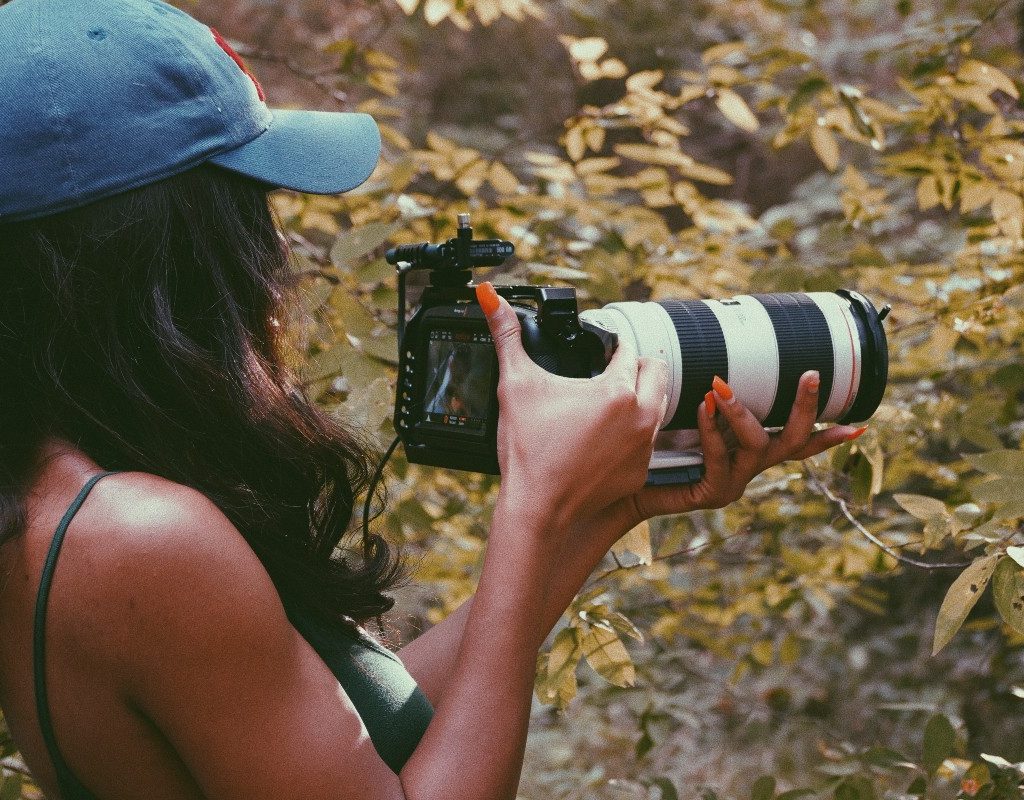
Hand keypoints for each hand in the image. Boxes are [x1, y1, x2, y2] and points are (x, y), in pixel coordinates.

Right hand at [477, 283, 668, 530]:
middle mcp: (641, 417)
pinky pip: (648, 443)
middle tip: (607, 372)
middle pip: (656, 371)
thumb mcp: (515, 383)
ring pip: (658, 406)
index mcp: (618, 390)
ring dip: (640, 398)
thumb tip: (488, 294)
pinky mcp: (640, 474)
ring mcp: (644, 448)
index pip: (628, 349)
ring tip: (607, 403)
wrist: (536, 508)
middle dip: (635, 367)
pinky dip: (632, 435)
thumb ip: (506, 334)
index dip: (610, 344)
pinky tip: (605, 439)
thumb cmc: (527, 449)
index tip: (598, 349)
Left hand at [622, 371, 866, 522]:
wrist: (621, 489)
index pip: (798, 442)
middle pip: (793, 443)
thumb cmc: (653, 448)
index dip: (830, 434)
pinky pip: (720, 459)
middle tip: (810, 374)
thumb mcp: (685, 416)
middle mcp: (749, 468)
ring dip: (742, 413)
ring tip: (721, 387)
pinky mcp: (711, 494)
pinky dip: (713, 431)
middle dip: (805, 408)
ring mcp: (733, 484)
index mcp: (750, 452)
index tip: (863, 424)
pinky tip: (704, 408)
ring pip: (758, 447)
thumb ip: (706, 395)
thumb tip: (708, 354)